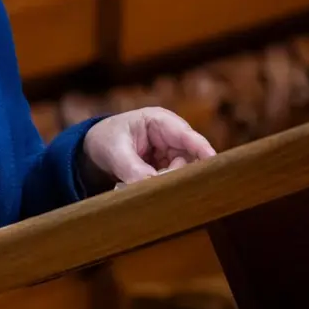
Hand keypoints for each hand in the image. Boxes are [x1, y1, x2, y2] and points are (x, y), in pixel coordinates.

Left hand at [80, 107, 215, 191]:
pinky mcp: (168, 166)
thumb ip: (133, 168)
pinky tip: (145, 188)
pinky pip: (173, 179)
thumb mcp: (115, 152)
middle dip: (177, 175)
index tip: (214, 169)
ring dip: (168, 182)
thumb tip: (151, 185)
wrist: (93, 147)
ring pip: (183, 172)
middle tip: (155, 184)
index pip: (188, 136)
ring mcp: (171, 151)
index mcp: (160, 121)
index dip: (204, 152)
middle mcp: (171, 135)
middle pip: (190, 159)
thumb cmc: (105, 140)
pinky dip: (162, 186)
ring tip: (142, 183)